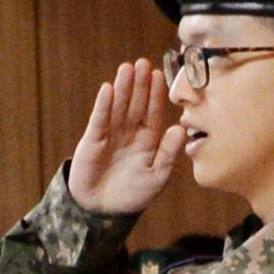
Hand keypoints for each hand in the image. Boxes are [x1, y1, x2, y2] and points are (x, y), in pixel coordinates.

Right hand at [65, 58, 186, 218]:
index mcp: (148, 140)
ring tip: (127, 68)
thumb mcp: (157, 176)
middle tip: (143, 63)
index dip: (156, 95)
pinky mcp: (93, 139)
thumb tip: (180, 129)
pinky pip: (99, 119)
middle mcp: (130, 133)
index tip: (160, 75)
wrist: (103, 211)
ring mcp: (111, 134)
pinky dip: (104, 105)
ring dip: (122, 88)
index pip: (154, 113)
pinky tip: (108, 89)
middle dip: (140, 84)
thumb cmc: (133, 195)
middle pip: (136, 104)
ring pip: (118, 107)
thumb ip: (168, 153)